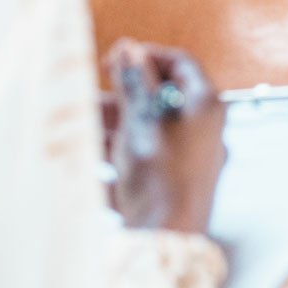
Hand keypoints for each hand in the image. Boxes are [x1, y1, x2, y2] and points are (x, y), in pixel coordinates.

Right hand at [105, 39, 225, 234]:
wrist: (164, 238)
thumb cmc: (161, 176)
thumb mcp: (142, 120)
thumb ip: (135, 83)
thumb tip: (129, 49)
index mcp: (206, 106)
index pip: (181, 64)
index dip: (147, 56)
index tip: (117, 58)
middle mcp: (202, 130)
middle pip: (160, 97)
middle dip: (121, 94)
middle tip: (92, 92)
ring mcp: (186, 158)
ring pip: (145, 128)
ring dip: (112, 123)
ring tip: (82, 123)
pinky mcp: (168, 183)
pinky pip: (141, 157)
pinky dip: (115, 151)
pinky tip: (90, 154)